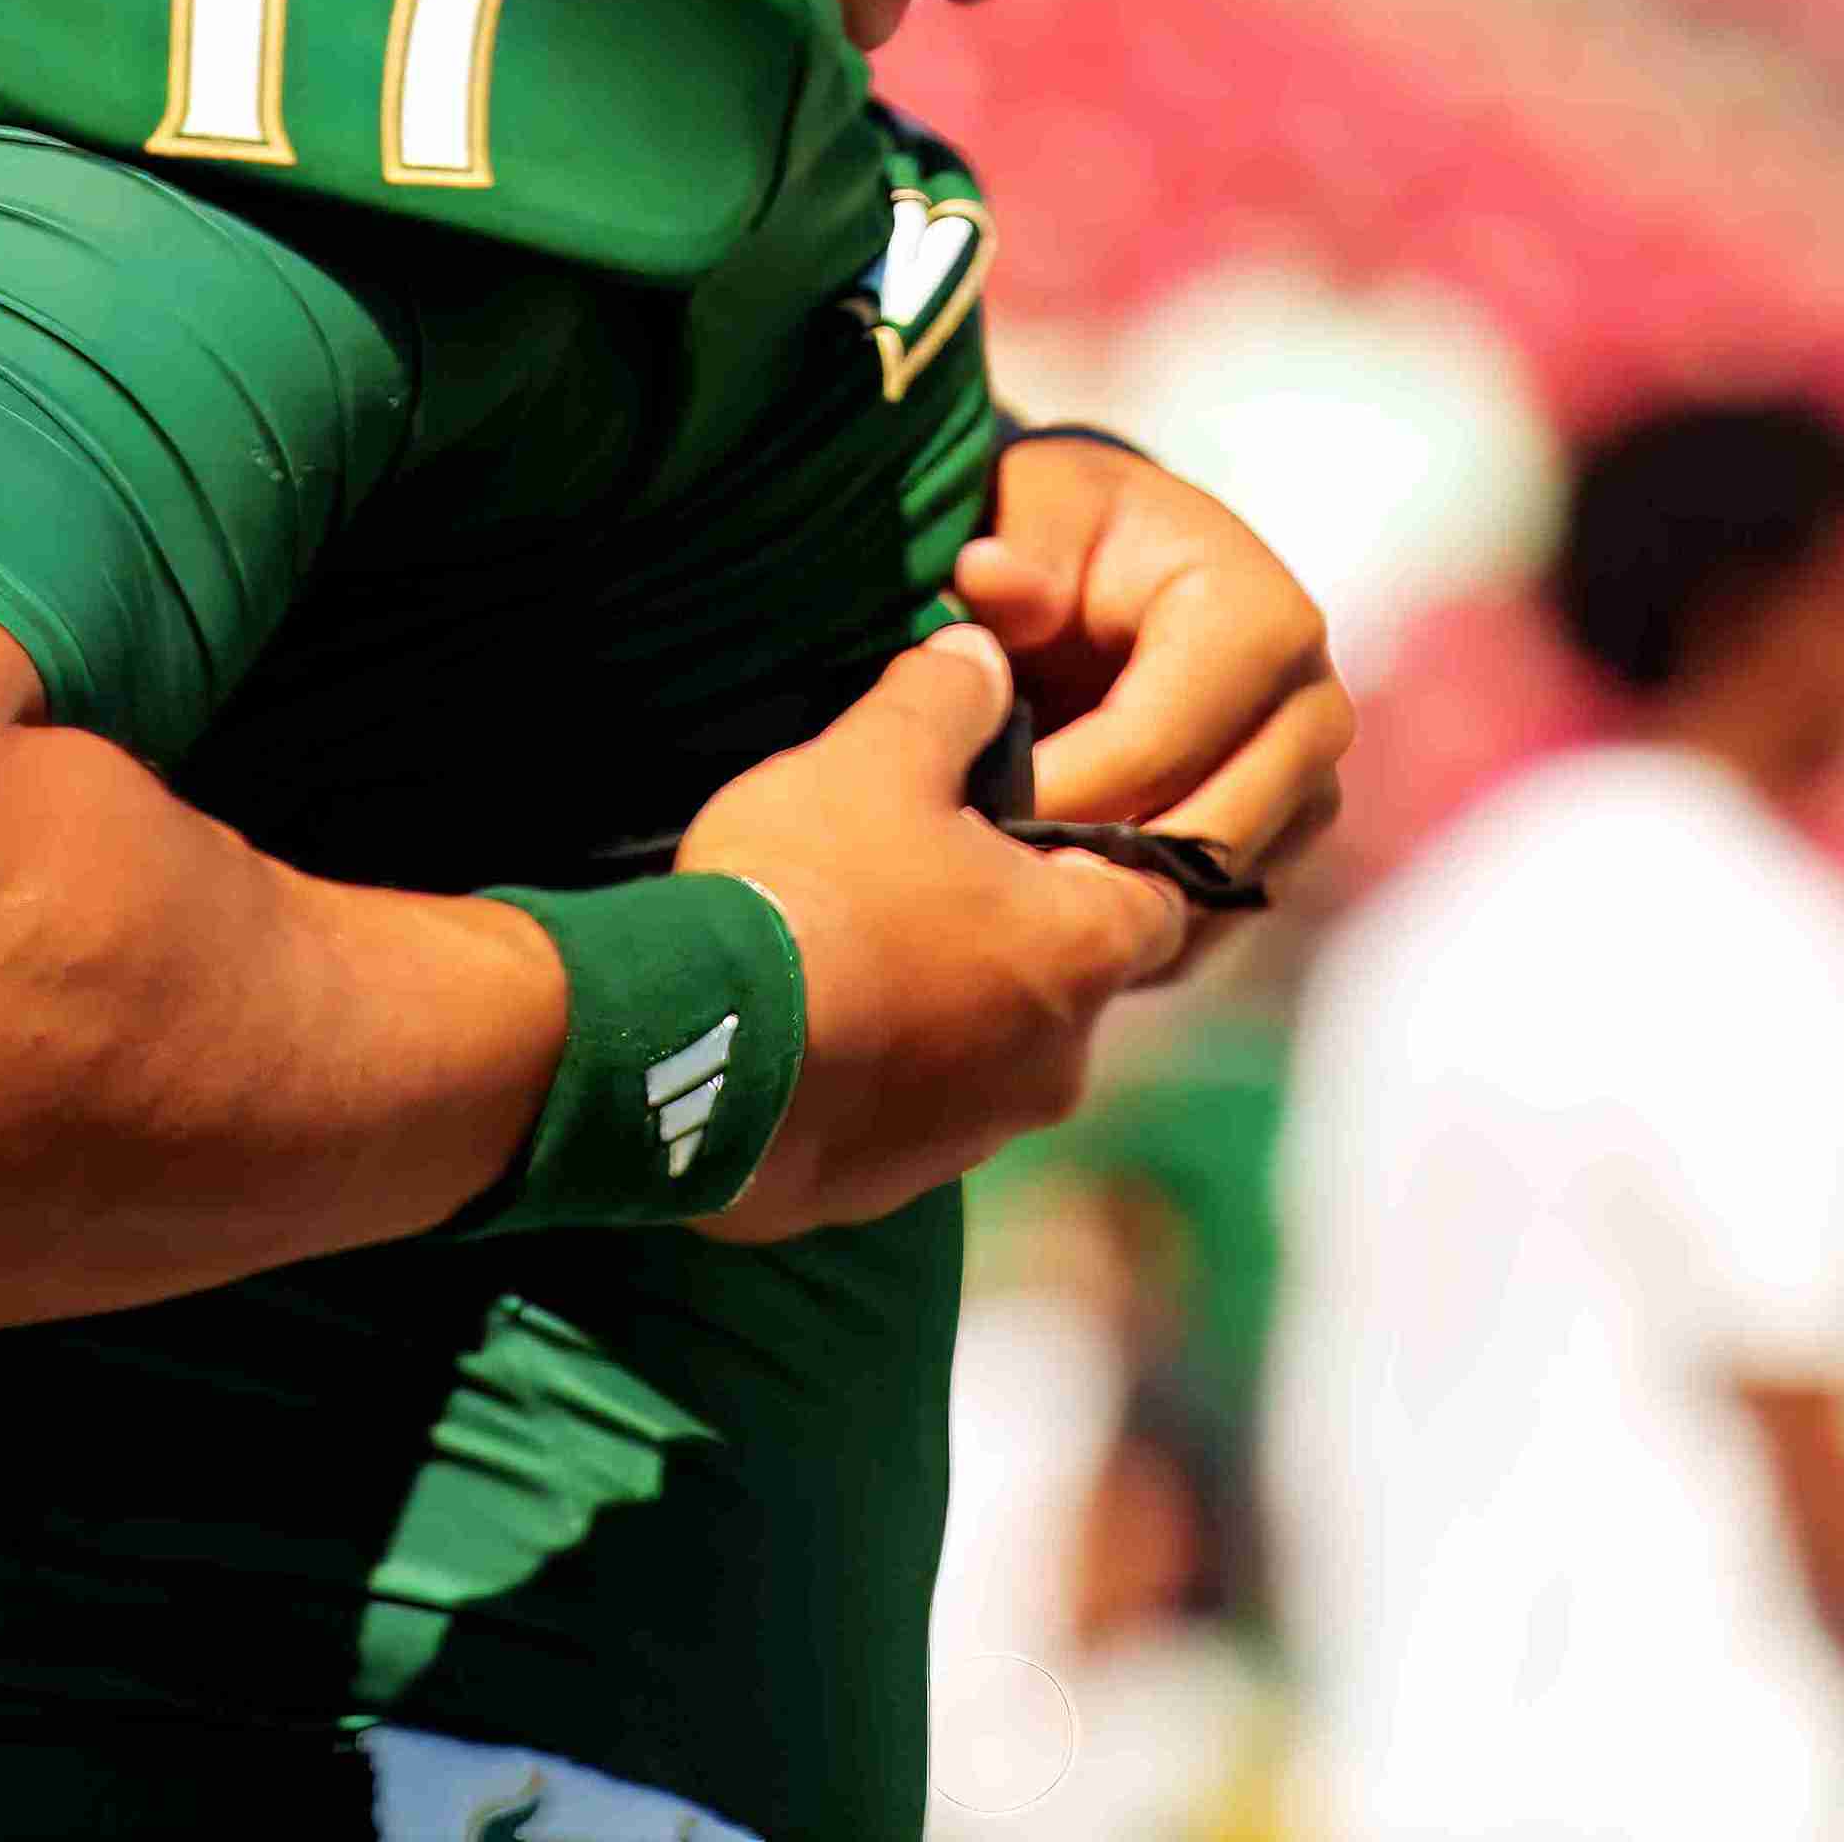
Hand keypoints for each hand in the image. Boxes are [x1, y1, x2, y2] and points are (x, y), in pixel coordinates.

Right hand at [678, 625, 1186, 1241]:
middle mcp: (1055, 1062)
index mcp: (1081, 951)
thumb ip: (947, 697)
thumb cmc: (810, 889)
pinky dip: (876, 1075)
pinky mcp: (889, 1187)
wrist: (684, 1050)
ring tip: (847, 952)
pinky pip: (906, 1115)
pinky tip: (805, 1028)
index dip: (1107, 851)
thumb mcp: (875, 755)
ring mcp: (974, 1137)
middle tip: (919, 875)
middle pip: (1063, 979)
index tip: (1043, 822)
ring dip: (940, 1009)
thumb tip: (983, 656)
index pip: (1158, 898)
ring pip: (986, 1054)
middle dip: (1006, 933)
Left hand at [953, 427, 1350, 906]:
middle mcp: (1315, 711)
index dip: (1055, 788)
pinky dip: (1132, 931)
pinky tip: (1047, 913)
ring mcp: (1312, 787)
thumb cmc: (1077, 533)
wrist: (1124, 570)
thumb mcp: (1041, 504)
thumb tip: (990, 578)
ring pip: (1209, 891)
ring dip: (1110, 907)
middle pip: (1201, 836)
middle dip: (1086, 860)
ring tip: (1004, 894)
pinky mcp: (1287, 844)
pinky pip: (1213, 920)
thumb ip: (1021, 542)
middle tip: (977, 874)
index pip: (1156, 747)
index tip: (960, 804)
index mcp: (1265, 622)